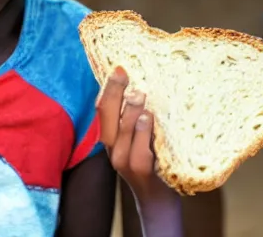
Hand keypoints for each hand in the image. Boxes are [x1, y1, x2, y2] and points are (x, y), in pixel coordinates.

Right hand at [96, 67, 180, 225]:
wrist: (158, 195)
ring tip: (138, 94)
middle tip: (121, 71)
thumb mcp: (142, 132)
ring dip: (130, 111)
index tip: (118, 67)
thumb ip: (139, 113)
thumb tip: (146, 82)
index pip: (103, 107)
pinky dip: (142, 133)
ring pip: (121, 132)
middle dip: (113, 91)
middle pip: (106, 115)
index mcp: (113, 134)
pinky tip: (148, 118)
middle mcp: (113, 146)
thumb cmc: (153, 157)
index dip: (109, 87)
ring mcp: (125, 160)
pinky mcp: (140, 171)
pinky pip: (138, 151)